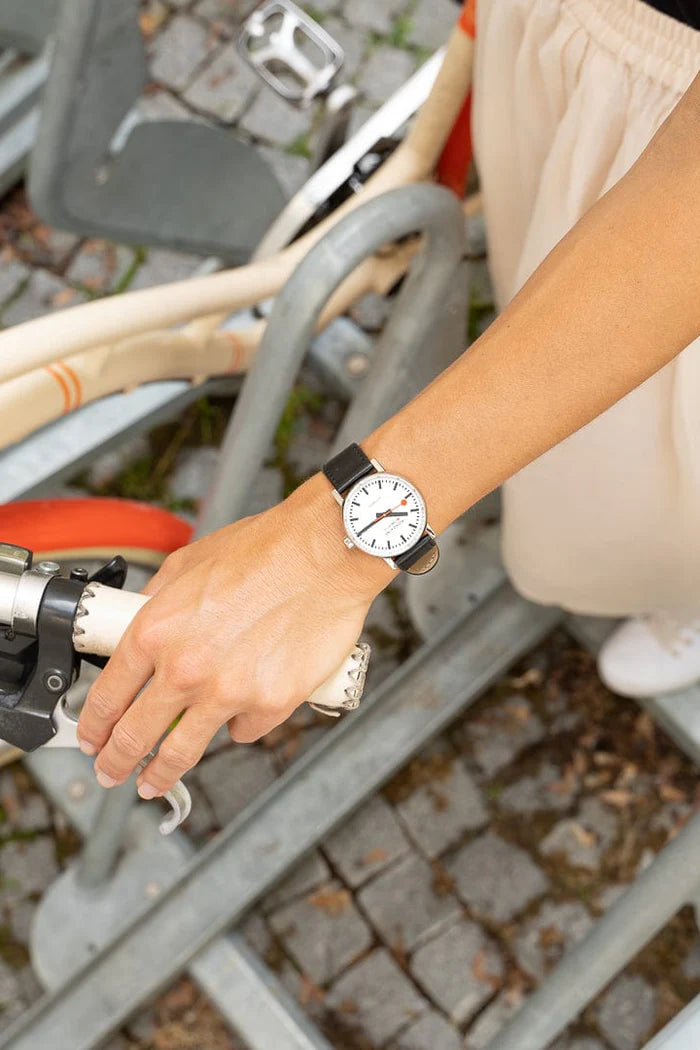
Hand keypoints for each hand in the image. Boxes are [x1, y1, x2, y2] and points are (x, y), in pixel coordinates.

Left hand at [76, 475, 388, 798]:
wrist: (326, 554)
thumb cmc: (266, 550)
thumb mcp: (189, 562)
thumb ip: (160, 599)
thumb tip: (145, 617)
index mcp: (156, 631)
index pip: (108, 695)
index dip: (94, 725)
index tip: (92, 737)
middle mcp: (185, 668)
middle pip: (135, 735)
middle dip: (115, 761)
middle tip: (111, 771)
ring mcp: (228, 693)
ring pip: (182, 752)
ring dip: (162, 773)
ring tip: (153, 782)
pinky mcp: (270, 705)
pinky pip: (244, 730)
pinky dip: (241, 722)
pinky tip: (245, 705)